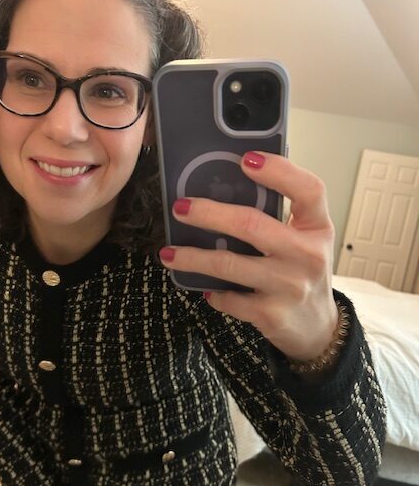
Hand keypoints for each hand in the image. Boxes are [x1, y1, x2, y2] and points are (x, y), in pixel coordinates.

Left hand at [159, 150, 337, 360]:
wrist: (317, 326)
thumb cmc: (303, 271)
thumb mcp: (305, 239)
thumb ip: (279, 215)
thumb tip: (225, 186)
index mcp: (317, 227)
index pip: (308, 190)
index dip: (279, 171)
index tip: (246, 159)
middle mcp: (308, 255)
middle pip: (251, 224)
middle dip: (208, 214)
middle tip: (181, 208)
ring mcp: (290, 286)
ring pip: (229, 264)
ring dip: (193, 257)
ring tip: (168, 253)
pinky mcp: (271, 315)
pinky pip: (228, 299)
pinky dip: (211, 292)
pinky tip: (203, 287)